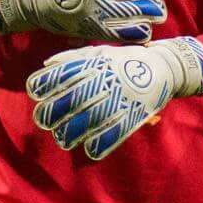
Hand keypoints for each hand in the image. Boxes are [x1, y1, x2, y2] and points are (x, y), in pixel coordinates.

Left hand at [26, 37, 202, 159]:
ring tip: (64, 140)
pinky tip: (90, 150)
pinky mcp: (134, 114)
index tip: (37, 94)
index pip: (60, 76)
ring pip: (87, 121)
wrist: (165, 67)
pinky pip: (115, 133)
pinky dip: (101, 144)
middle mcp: (104, 82)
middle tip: (45, 122)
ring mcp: (119, 99)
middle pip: (68, 101)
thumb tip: (46, 66)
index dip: (43, 86)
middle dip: (51, 114)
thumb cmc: (127, 60)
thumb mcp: (100, 52)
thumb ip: (72, 58)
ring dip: (71, 133)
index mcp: (93, 65)